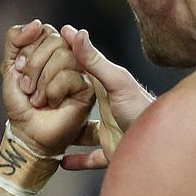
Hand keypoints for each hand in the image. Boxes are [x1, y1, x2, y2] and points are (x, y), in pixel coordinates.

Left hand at [2, 20, 94, 155]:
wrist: (27, 131)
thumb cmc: (20, 101)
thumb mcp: (9, 66)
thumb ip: (15, 38)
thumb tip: (38, 24)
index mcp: (52, 48)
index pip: (44, 30)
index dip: (28, 50)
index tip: (19, 71)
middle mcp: (69, 56)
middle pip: (56, 40)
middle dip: (34, 66)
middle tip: (27, 87)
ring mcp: (80, 71)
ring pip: (64, 56)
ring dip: (42, 81)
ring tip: (38, 98)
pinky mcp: (87, 89)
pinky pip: (69, 76)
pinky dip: (53, 91)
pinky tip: (52, 103)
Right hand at [55, 25, 153, 169]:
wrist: (162, 144)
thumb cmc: (141, 108)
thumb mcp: (116, 81)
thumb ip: (95, 60)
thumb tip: (76, 32)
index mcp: (104, 87)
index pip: (79, 69)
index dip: (62, 58)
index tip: (43, 46)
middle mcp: (105, 106)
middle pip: (76, 99)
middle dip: (57, 97)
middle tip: (33, 92)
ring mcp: (108, 130)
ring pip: (80, 130)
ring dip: (65, 130)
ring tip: (44, 128)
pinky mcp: (110, 151)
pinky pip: (90, 157)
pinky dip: (77, 161)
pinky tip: (62, 162)